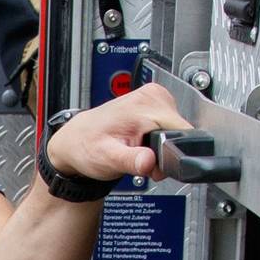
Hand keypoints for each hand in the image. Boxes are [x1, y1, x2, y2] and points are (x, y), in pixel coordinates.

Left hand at [44, 83, 190, 182]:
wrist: (77, 140)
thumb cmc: (87, 146)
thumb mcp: (107, 158)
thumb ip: (131, 160)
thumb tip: (150, 161)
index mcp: (145, 105)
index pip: (182, 132)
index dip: (173, 154)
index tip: (154, 164)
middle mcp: (153, 95)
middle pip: (181, 131)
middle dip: (167, 152)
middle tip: (143, 160)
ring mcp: (155, 97)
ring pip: (177, 130)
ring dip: (164, 146)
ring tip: (140, 150)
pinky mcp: (156, 103)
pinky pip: (170, 125)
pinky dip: (160, 138)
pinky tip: (142, 141)